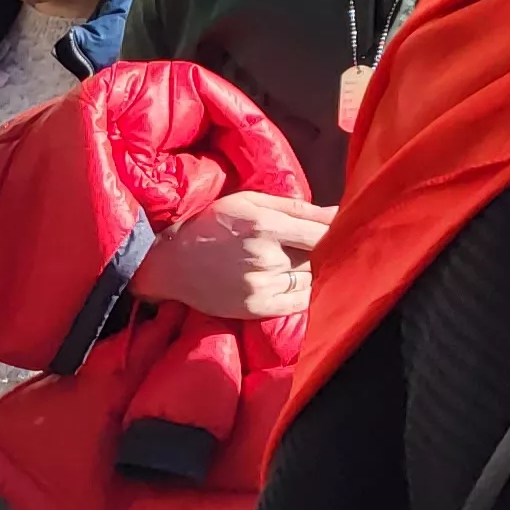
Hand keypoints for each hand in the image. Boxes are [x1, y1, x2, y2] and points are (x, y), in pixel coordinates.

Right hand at [131, 191, 335, 320]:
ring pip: (310, 278)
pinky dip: (301, 291)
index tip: (335, 232)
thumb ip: (295, 207)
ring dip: (307, 271)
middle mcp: (266, 257)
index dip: (334, 233)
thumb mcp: (248, 202)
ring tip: (286, 262)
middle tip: (302, 246)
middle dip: (317, 251)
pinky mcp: (257, 308)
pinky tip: (285, 281)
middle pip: (317, 256)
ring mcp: (262, 285)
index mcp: (264, 225)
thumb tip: (338, 213)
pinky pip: (300, 302)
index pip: (322, 233)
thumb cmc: (211, 225)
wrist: (171, 263)